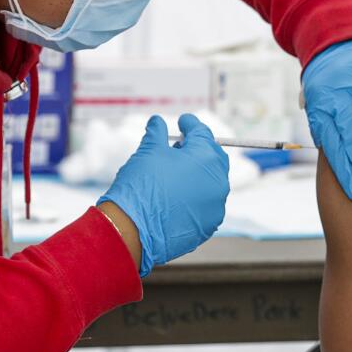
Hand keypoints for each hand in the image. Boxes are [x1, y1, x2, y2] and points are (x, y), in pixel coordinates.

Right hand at [99, 115, 229, 276]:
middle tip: (180, 145)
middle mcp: (218, 182)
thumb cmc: (141, 186)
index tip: (183, 121)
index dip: (190, 124)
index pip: (203, 133)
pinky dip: (196, 195)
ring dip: (198, 173)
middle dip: (198, 148)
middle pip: (212, 157)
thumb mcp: (148, 151)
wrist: (132, 230)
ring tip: (176, 172)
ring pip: (211, 182)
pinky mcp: (208, 224)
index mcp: (207, 158)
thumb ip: (157, 133)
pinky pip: (206, 203)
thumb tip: (157, 121)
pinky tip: (178, 195)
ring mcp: (216, 206)